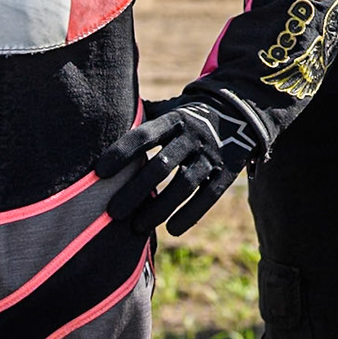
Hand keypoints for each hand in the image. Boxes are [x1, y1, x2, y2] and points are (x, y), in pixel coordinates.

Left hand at [95, 88, 263, 237]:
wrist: (239, 112)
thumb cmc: (188, 116)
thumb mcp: (168, 108)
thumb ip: (140, 115)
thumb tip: (100, 113)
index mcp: (173, 119)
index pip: (144, 135)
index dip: (121, 153)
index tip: (98, 173)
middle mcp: (192, 135)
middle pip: (161, 166)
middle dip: (135, 190)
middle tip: (112, 213)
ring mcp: (211, 154)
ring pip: (184, 184)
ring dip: (160, 208)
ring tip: (137, 228)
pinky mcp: (226, 171)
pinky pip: (209, 196)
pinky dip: (190, 214)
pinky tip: (172, 230)